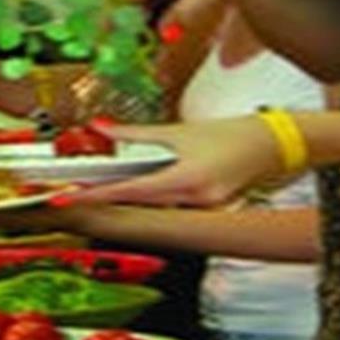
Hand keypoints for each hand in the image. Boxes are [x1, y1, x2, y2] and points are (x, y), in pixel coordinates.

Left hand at [58, 116, 285, 207]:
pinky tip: (141, 186)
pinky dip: (154, 197)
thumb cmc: (230, 135)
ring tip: (103, 184)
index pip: (131, 190)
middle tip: (76, 188)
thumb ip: (135, 134)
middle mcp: (194, 199)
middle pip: (139, 201)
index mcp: (186, 178)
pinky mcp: (207, 210)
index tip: (71, 196)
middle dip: (109, 193)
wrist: (269, 145)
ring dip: (131, 194)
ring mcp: (202, 209)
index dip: (98, 194)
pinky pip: (172, 206)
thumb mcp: (177, 131)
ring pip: (154, 205)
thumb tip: (101, 129)